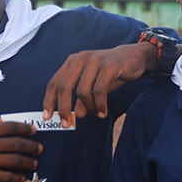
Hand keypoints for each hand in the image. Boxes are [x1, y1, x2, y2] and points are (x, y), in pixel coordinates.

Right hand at [0, 121, 42, 181]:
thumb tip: (0, 122)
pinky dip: (17, 177)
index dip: (24, 129)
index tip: (33, 131)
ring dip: (27, 162)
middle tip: (40, 149)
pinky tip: (21, 177)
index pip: (9, 127)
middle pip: (16, 144)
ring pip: (15, 161)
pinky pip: (6, 177)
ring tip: (34, 163)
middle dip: (31, 146)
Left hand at [42, 42, 157, 125]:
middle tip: (66, 125)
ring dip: (88, 107)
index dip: (49, 100)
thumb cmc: (110, 72)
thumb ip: (82, 99)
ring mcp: (94, 61)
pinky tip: (103, 112)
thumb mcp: (93, 86)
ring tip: (96, 114)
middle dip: (63, 108)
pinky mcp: (109, 65)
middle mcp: (80, 59)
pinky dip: (100, 104)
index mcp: (72, 62)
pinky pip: (99, 90)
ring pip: (82, 91)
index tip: (46, 117)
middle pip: (64, 87)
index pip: (54, 82)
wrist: (135, 57)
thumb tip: (76, 116)